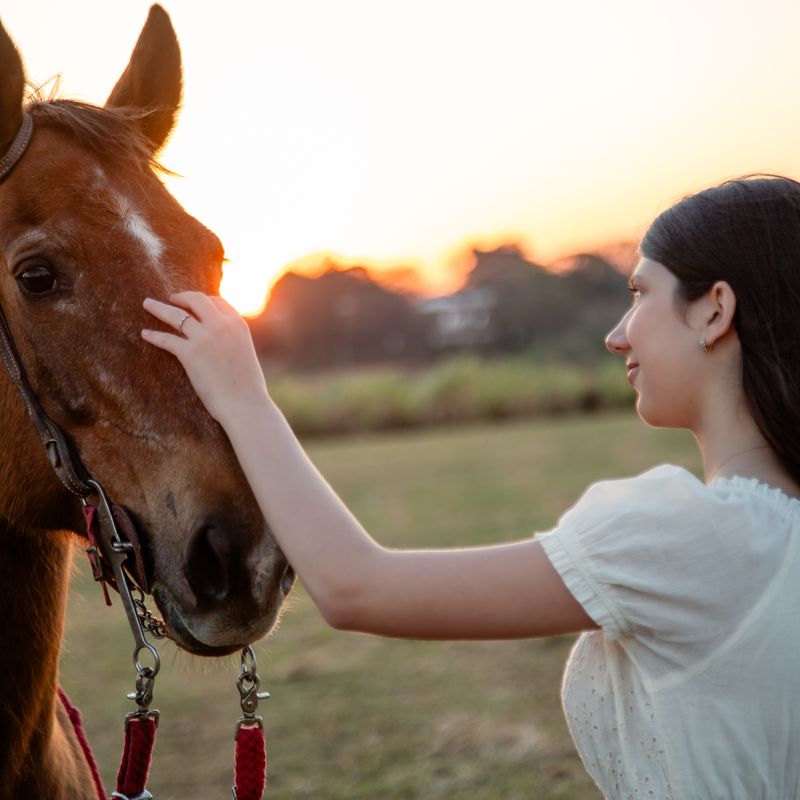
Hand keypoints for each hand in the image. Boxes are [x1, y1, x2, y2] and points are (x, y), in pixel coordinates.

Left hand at [141, 292, 268, 424]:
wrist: (245, 404)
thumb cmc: (248, 387)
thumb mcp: (245, 352)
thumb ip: (233, 340)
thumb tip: (222, 342)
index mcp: (237, 324)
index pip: (217, 301)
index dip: (203, 300)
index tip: (193, 303)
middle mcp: (221, 325)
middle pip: (196, 300)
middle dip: (181, 297)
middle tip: (171, 299)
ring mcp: (204, 338)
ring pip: (176, 315)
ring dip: (159, 307)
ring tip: (147, 304)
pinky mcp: (190, 354)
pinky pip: (167, 339)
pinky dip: (153, 336)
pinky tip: (145, 334)